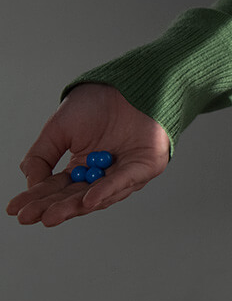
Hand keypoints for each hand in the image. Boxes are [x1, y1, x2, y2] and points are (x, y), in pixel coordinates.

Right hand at [7, 83, 169, 226]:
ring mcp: (126, 172)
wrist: (125, 83)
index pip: (58, 187)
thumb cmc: (95, 103)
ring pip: (100, 194)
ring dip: (75, 205)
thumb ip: (41, 157)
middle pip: (77, 196)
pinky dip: (107, 190)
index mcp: (83, 166)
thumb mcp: (58, 129)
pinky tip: (89, 200)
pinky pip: (125, 180)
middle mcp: (104, 174)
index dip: (38, 199)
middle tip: (30, 217)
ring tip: (52, 214)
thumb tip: (30, 185)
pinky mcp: (146, 166)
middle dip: (53, 207)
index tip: (16, 210)